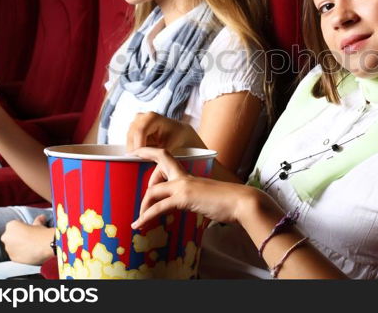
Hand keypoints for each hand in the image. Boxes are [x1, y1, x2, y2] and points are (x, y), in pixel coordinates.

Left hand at [0, 215, 54, 264]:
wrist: (44, 246)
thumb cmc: (40, 234)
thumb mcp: (39, 224)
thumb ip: (37, 221)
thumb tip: (41, 218)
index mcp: (11, 225)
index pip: (14, 226)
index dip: (22, 228)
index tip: (28, 230)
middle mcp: (6, 236)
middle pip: (10, 237)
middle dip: (17, 238)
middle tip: (28, 238)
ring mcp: (8, 248)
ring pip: (12, 247)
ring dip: (18, 247)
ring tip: (30, 246)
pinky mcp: (12, 258)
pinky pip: (15, 255)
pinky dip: (20, 255)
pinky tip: (29, 252)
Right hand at [125, 111, 205, 154]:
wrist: (177, 131)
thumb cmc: (175, 136)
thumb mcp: (169, 146)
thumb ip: (158, 153)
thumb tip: (146, 161)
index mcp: (152, 117)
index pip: (140, 132)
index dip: (138, 146)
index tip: (139, 159)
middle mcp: (142, 117)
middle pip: (132, 135)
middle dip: (135, 150)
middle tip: (141, 162)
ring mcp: (136, 121)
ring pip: (129, 139)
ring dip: (134, 150)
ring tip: (144, 158)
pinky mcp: (133, 128)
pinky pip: (129, 141)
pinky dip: (134, 149)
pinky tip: (142, 154)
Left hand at [132, 147, 255, 229]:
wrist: (241, 202)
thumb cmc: (228, 201)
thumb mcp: (205, 196)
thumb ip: (193, 197)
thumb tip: (187, 205)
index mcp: (189, 174)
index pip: (167, 157)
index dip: (150, 152)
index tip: (135, 154)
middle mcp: (184, 176)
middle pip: (159, 164)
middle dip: (145, 174)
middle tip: (138, 190)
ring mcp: (184, 186)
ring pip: (153, 190)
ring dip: (143, 207)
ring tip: (139, 220)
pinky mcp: (184, 198)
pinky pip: (159, 206)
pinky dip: (147, 216)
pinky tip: (140, 224)